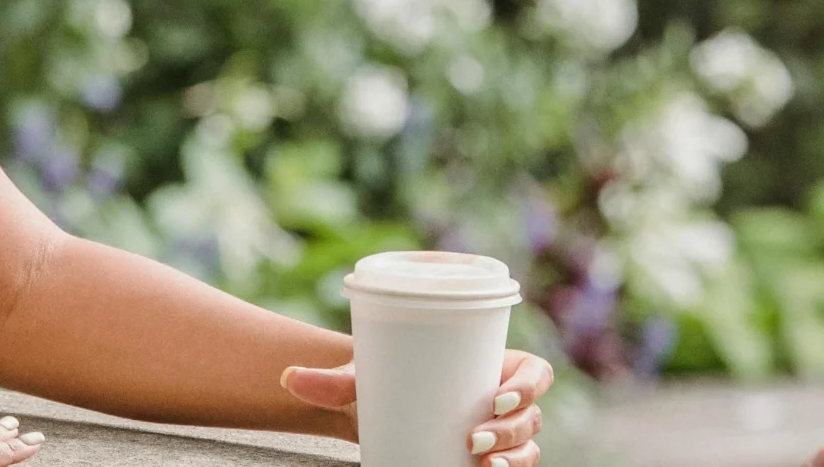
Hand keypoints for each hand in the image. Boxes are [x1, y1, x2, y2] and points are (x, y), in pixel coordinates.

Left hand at [282, 348, 555, 462]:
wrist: (380, 410)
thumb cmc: (386, 381)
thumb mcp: (365, 379)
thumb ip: (331, 381)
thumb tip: (287, 378)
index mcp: (496, 366)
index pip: (536, 373)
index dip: (528, 386)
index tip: (495, 397)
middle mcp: (506, 403)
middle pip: (532, 418)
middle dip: (514, 431)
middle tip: (474, 436)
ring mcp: (501, 436)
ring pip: (527, 449)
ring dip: (514, 458)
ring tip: (481, 460)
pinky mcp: (488, 460)